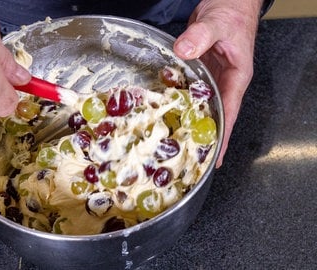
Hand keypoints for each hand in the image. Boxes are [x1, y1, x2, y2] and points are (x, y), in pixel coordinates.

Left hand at [173, 0, 262, 166]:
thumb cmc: (232, 11)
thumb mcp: (218, 23)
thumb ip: (201, 37)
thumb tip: (184, 51)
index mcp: (237, 76)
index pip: (229, 112)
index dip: (222, 135)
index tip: (214, 157)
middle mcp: (223, 80)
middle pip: (214, 114)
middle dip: (203, 136)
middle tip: (189, 157)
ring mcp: (210, 76)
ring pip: (199, 104)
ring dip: (188, 120)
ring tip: (174, 142)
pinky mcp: (197, 70)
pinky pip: (187, 89)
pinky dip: (178, 100)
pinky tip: (165, 110)